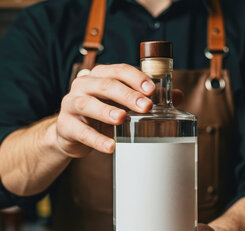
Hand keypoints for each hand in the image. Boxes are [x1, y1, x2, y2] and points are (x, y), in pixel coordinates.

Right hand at [55, 63, 182, 157]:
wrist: (71, 134)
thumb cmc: (101, 116)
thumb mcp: (123, 105)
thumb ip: (148, 99)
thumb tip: (178, 95)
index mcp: (100, 75)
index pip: (119, 70)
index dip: (136, 78)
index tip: (152, 89)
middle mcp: (83, 85)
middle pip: (106, 85)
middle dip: (127, 95)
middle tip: (146, 106)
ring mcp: (72, 104)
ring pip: (88, 103)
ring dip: (106, 111)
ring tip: (122, 119)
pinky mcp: (66, 125)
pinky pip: (82, 132)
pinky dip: (96, 139)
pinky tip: (110, 146)